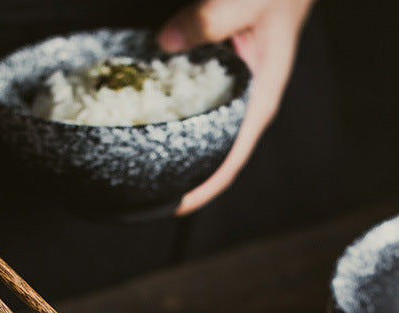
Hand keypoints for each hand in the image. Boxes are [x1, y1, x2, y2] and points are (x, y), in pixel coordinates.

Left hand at [158, 0, 315, 214]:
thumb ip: (213, 18)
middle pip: (214, 157)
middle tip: (145, 190)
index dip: (204, 189)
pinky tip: (146, 116)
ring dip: (176, 149)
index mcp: (258, 101)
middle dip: (184, 177)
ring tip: (140, 163)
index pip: (232, 162)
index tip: (174, 206)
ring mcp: (233, 94)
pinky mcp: (220, 78)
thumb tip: (165, 43)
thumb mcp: (252, 1)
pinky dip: (173, 117)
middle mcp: (245, 105)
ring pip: (204, 134)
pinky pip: (195, 108)